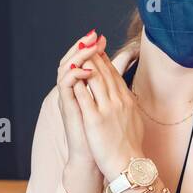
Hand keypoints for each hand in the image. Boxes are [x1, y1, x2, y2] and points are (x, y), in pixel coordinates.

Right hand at [56, 31, 108, 192]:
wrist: (95, 157)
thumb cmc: (105, 135)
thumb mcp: (114, 108)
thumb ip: (116, 91)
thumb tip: (127, 84)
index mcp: (84, 89)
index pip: (84, 62)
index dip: (92, 49)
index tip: (102, 38)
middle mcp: (74, 91)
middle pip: (73, 60)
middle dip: (84, 47)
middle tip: (94, 35)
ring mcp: (68, 98)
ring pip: (66, 68)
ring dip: (77, 55)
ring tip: (88, 45)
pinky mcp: (67, 106)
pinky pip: (65, 85)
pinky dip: (73, 74)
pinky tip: (85, 68)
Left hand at [76, 40, 145, 179]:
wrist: (128, 165)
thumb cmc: (130, 146)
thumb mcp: (135, 120)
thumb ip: (130, 106)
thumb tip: (129, 99)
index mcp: (127, 100)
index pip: (113, 73)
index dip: (103, 59)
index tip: (95, 49)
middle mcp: (119, 101)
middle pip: (104, 71)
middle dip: (94, 54)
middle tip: (85, 42)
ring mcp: (107, 109)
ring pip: (94, 78)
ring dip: (85, 62)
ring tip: (76, 52)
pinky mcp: (95, 119)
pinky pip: (84, 95)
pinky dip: (77, 82)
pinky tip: (70, 73)